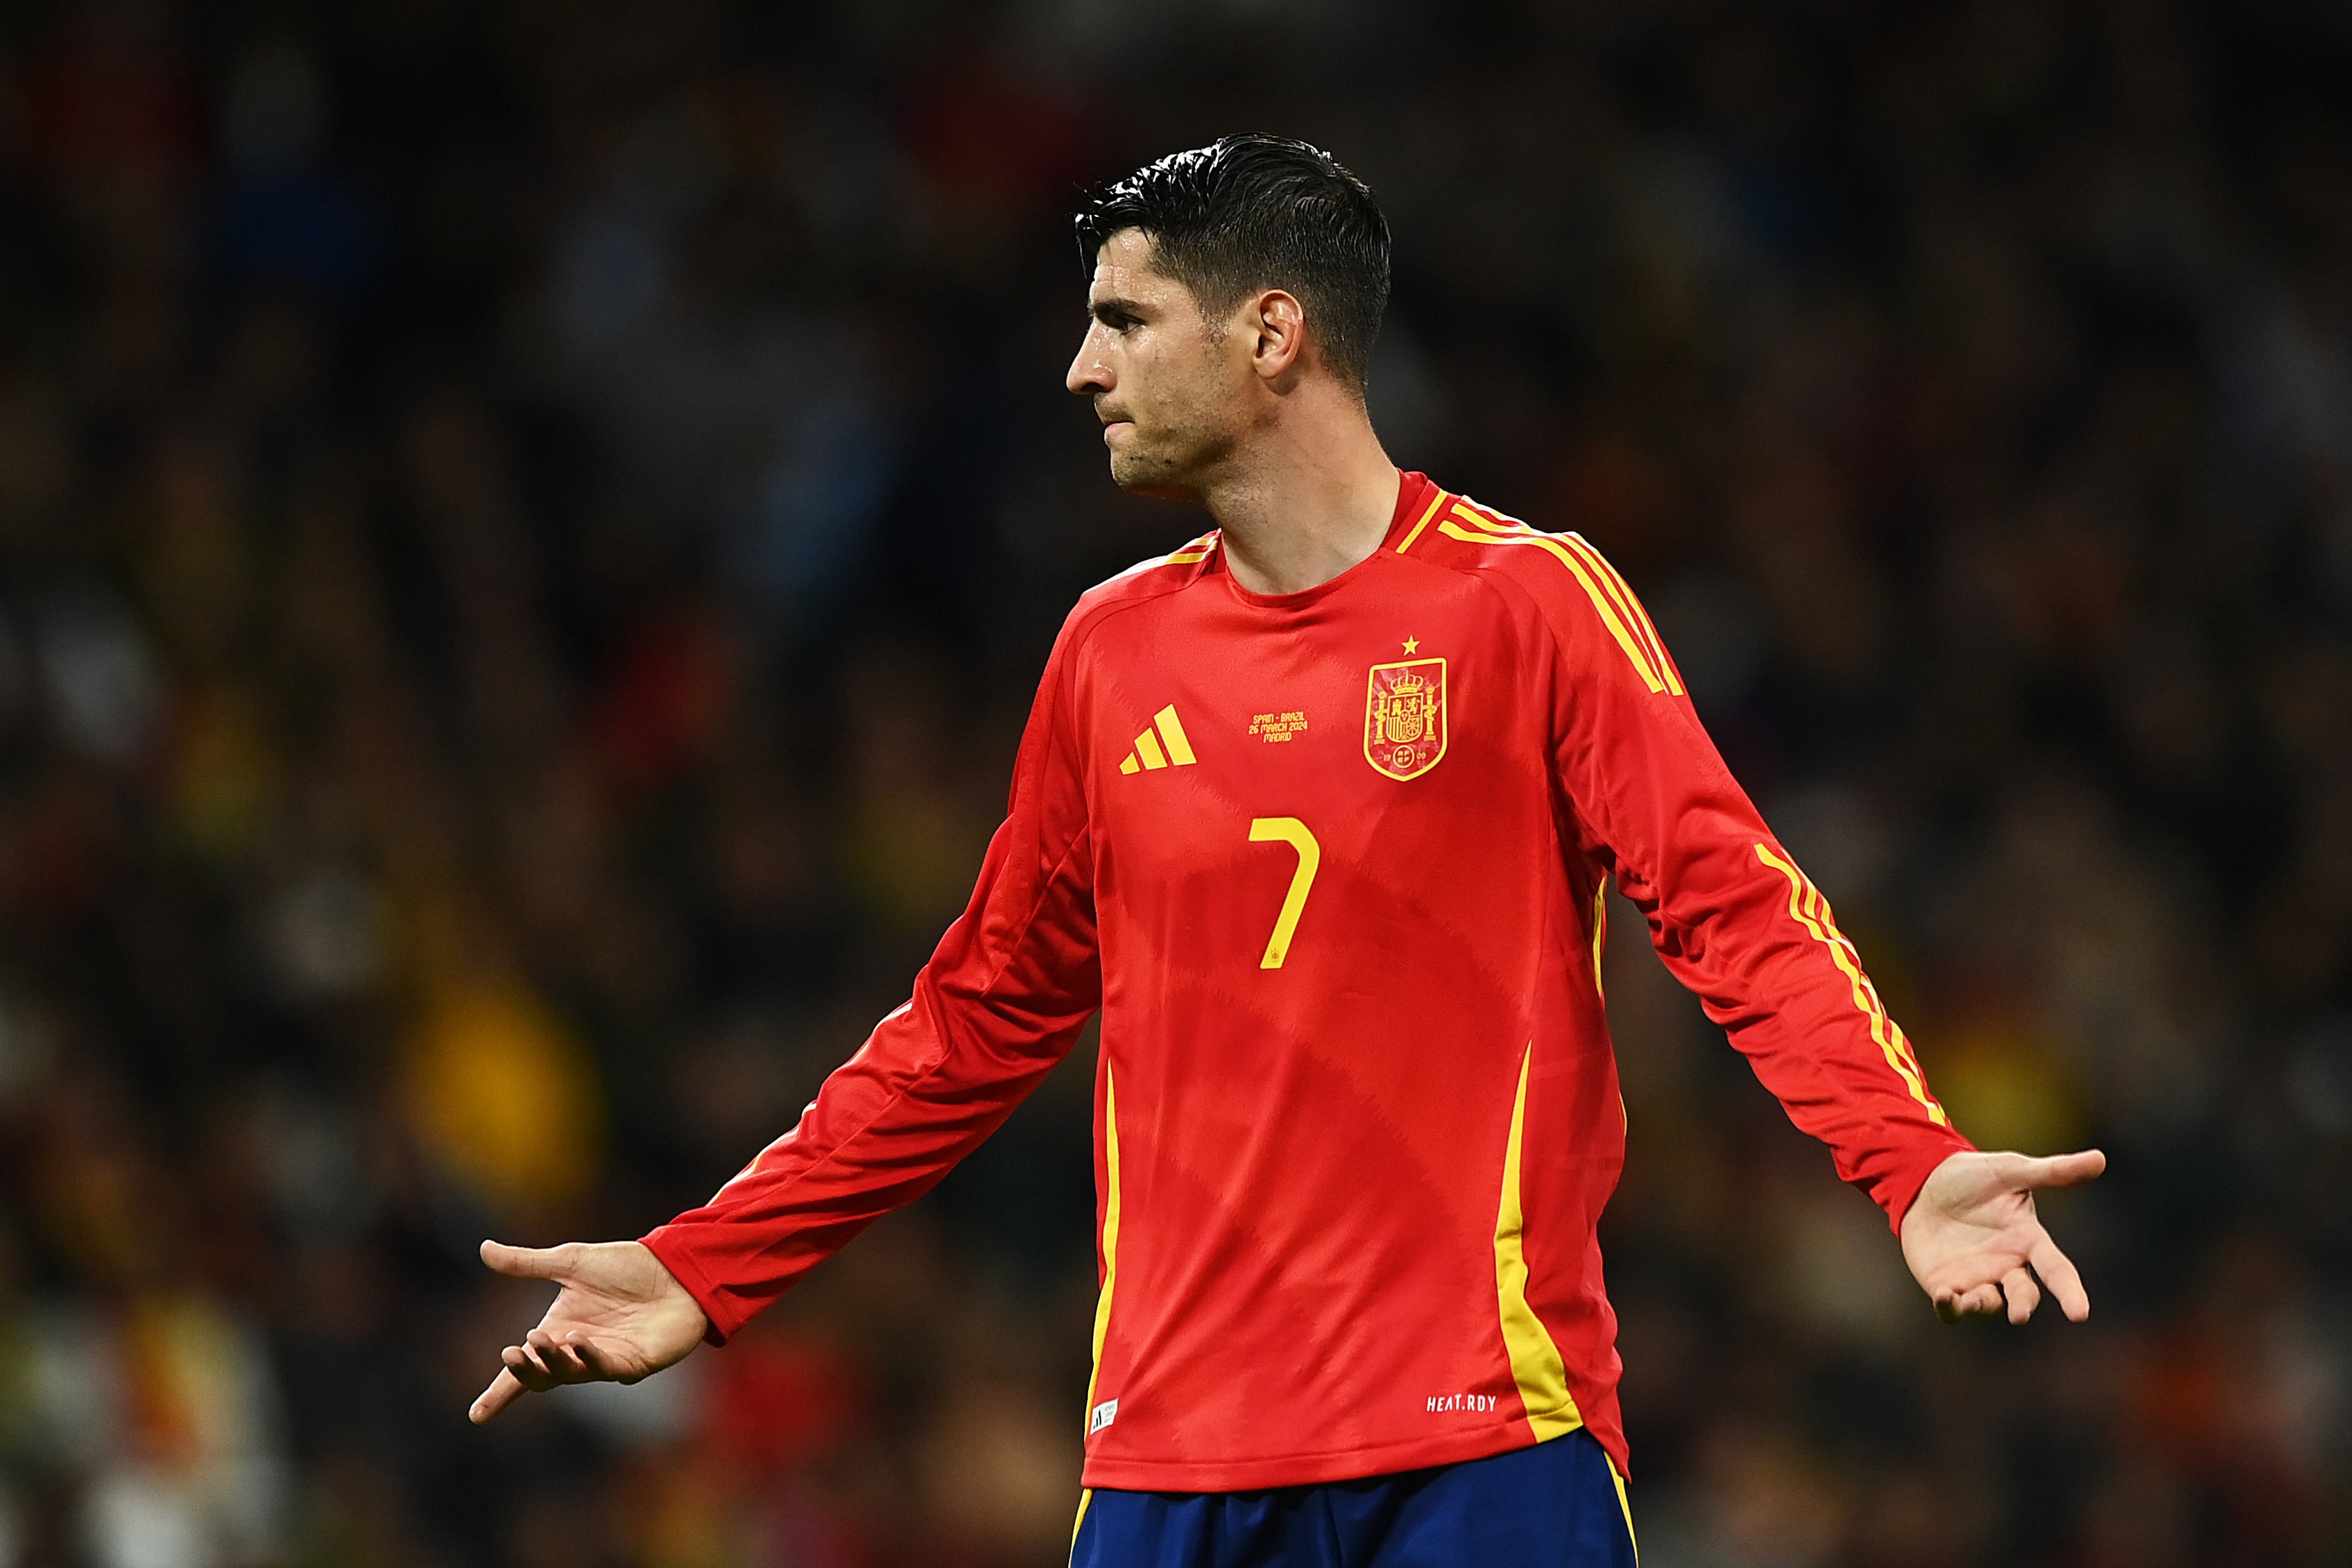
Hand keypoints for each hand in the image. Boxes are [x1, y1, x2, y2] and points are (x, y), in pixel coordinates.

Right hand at [468, 1239, 707, 1422]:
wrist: (676, 1265)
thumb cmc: (627, 1267)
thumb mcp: (571, 1261)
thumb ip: (527, 1263)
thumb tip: (484, 1249)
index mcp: (559, 1332)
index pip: (524, 1371)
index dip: (500, 1394)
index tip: (476, 1415)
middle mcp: (579, 1353)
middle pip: (543, 1377)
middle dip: (525, 1371)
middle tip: (511, 1352)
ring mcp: (607, 1361)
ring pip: (571, 1373)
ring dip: (553, 1360)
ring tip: (540, 1339)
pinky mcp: (635, 1363)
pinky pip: (606, 1367)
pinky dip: (588, 1356)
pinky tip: (577, 1340)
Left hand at [1900, 1148, 2104, 1324]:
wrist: (1924, 1181)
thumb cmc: (1974, 1177)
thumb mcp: (2011, 1171)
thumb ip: (2052, 1172)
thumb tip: (2100, 1158)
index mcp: (2028, 1241)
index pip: (2056, 1270)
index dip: (2070, 1292)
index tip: (2079, 1314)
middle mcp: (2007, 1266)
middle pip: (2023, 1294)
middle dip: (2023, 1305)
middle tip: (2020, 1314)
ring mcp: (1977, 1279)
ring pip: (1988, 1306)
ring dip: (1982, 1306)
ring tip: (1972, 1298)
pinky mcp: (1946, 1285)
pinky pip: (1952, 1308)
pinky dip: (1950, 1308)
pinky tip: (1944, 1296)